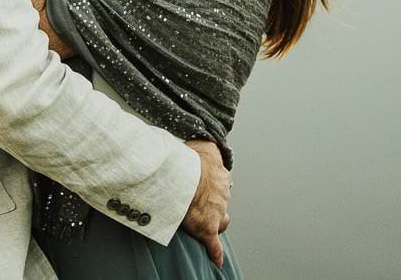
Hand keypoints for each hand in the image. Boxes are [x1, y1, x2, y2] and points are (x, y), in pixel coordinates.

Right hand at [182, 139, 230, 268]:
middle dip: (217, 204)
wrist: (185, 175)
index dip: (215, 185)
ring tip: (206, 226)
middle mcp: (223, 193)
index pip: (223, 181)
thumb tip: (176, 138)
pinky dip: (216, 254)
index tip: (209, 187)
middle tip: (205, 205)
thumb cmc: (187, 158)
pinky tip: (217, 262)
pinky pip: (215, 247)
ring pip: (222, 221)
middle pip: (224, 202)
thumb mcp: (194, 146)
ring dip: (216, 222)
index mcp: (220, 175)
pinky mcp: (209, 228)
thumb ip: (192, 146)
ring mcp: (218, 212)